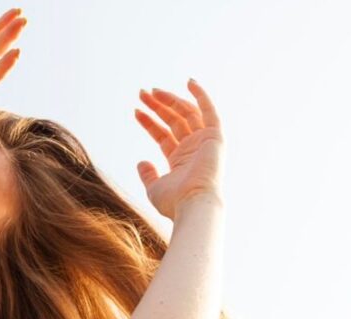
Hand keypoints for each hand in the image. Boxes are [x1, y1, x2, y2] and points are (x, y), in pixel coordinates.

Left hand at [134, 79, 224, 219]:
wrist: (193, 204)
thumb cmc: (174, 202)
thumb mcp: (154, 187)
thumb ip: (148, 174)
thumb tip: (141, 162)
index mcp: (181, 161)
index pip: (163, 135)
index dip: (150, 122)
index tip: (136, 110)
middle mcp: (194, 149)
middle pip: (174, 121)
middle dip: (157, 106)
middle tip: (141, 93)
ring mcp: (205, 142)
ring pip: (186, 114)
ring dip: (170, 100)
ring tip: (151, 91)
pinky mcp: (215, 137)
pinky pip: (210, 112)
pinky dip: (202, 96)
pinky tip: (189, 82)